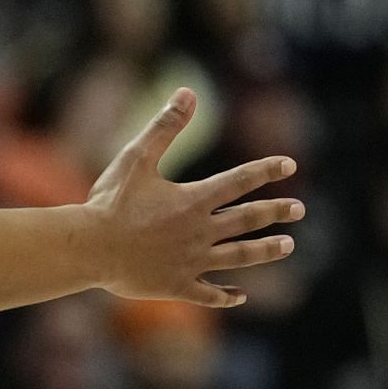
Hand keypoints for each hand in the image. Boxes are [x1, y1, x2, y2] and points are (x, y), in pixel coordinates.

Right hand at [84, 88, 303, 308]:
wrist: (89, 248)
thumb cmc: (108, 202)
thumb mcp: (136, 158)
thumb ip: (166, 127)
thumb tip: (189, 93)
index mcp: (193, 200)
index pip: (240, 181)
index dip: (266, 170)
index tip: (289, 165)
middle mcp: (199, 231)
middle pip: (248, 220)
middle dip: (276, 212)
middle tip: (299, 209)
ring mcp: (190, 261)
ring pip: (238, 256)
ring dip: (265, 250)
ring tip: (288, 245)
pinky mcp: (175, 285)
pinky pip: (208, 293)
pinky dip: (226, 295)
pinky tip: (239, 295)